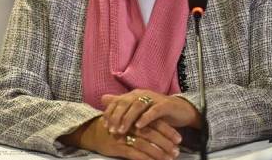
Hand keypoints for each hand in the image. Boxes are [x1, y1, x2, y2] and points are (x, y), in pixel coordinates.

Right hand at [61, 116, 180, 159]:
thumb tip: (163, 125)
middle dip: (166, 143)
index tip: (179, 139)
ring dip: (158, 153)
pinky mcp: (117, 146)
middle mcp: (130, 125)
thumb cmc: (114, 125)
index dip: (168, 130)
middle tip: (177, 151)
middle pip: (152, 133)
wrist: (92, 131)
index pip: (155, 122)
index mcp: (135, 116)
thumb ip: (143, 121)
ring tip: (169, 158)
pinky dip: (144, 158)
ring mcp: (123, 136)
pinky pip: (133, 153)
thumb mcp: (129, 119)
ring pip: (144, 144)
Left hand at [101, 89, 200, 135]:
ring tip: (122, 130)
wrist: (180, 110)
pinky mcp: (165, 105)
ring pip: (137, 106)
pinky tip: (139, 126)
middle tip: (112, 130)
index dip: (110, 112)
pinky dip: (146, 118)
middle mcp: (142, 94)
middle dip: (117, 117)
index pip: (118, 101)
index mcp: (134, 95)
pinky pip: (154, 110)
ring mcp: (154, 98)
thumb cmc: (157, 112)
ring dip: (128, 118)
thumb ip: (121, 104)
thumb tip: (102, 98)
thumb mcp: (138, 110)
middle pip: (125, 102)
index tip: (104, 125)